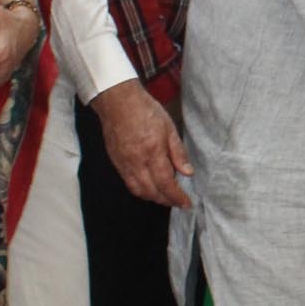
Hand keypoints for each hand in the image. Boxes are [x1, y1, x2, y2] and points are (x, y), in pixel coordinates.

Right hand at [92, 79, 194, 208]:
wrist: (118, 102)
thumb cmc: (145, 110)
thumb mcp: (169, 128)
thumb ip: (178, 153)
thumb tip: (187, 172)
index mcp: (153, 152)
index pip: (166, 184)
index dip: (177, 197)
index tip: (186, 203)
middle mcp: (137, 162)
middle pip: (152, 192)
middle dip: (166, 200)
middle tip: (178, 200)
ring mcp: (124, 164)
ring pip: (139, 191)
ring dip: (153, 197)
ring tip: (165, 196)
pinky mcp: (116, 162)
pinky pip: (129, 183)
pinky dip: (141, 190)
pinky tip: (149, 186)